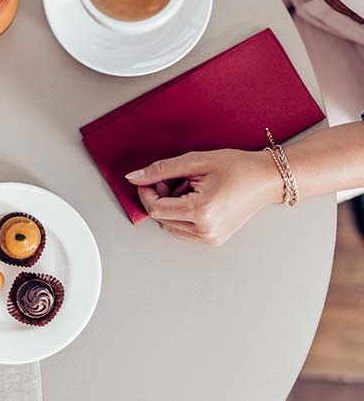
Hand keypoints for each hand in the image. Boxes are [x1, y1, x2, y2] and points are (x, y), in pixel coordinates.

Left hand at [125, 150, 283, 245]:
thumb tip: (133, 178)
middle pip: (160, 217)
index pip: (155, 208)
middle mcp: (205, 230)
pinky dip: (180, 215)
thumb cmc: (237, 167)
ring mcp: (210, 238)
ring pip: (168, 225)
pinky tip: (195, 199)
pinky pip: (181, 230)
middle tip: (175, 179)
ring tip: (189, 189)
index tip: (149, 178)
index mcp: (201, 211)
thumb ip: (161, 170)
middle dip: (159, 197)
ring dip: (169, 207)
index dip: (146, 192)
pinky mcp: (212, 240)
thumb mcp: (196, 161)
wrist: (266, 179)